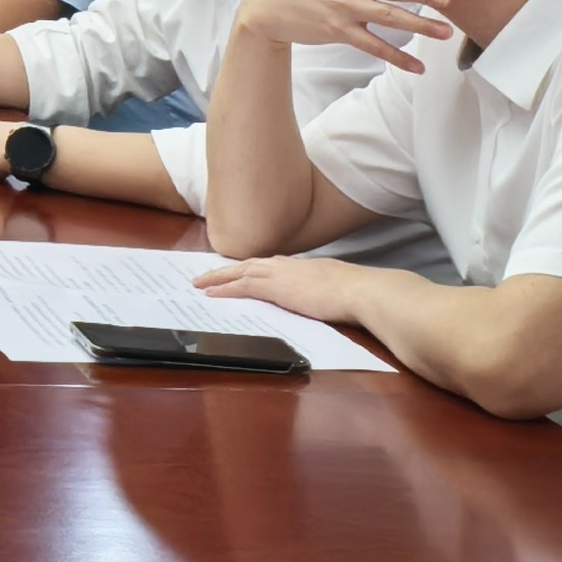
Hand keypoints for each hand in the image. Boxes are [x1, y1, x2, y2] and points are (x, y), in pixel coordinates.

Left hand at [192, 253, 373, 322]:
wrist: (361, 291)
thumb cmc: (358, 293)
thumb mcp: (339, 287)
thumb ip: (326, 289)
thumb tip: (328, 297)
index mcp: (304, 265)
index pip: (271, 264)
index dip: (252, 268)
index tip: (240, 270)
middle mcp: (288, 265)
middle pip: (249, 263)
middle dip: (227, 269)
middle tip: (207, 276)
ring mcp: (280, 274)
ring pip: (240, 271)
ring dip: (218, 277)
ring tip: (200, 284)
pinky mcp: (275, 287)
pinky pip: (241, 286)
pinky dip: (224, 289)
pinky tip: (211, 294)